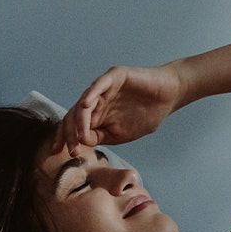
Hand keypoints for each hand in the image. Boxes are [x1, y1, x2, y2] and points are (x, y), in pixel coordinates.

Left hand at [52, 63, 183, 154]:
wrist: (168, 97)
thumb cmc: (147, 115)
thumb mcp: (120, 134)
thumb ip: (100, 137)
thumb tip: (81, 141)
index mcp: (96, 115)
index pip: (74, 126)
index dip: (66, 139)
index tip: (62, 154)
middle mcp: (96, 101)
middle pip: (73, 115)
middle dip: (69, 133)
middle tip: (70, 150)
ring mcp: (103, 88)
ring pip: (83, 103)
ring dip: (78, 121)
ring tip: (78, 136)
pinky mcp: (114, 77)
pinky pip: (98, 85)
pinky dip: (90, 95)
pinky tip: (85, 106)